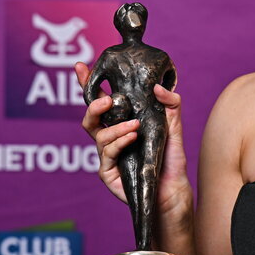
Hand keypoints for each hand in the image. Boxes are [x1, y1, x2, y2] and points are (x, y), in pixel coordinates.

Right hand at [75, 62, 192, 224]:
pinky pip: (106, 153)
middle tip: (108, 98)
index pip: (101, 101)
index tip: (81, 67)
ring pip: (98, 135)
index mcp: (121, 122)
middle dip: (93, 105)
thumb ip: (170, 104)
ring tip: (134, 126)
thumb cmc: (170, 157)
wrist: (173, 187)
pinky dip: (118, 142)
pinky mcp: (107, 172)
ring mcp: (107, 155)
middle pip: (90, 117)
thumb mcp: (173, 126)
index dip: (87, 84)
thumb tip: (157, 86)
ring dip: (116, 127)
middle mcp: (110, 137)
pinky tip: (132, 137)